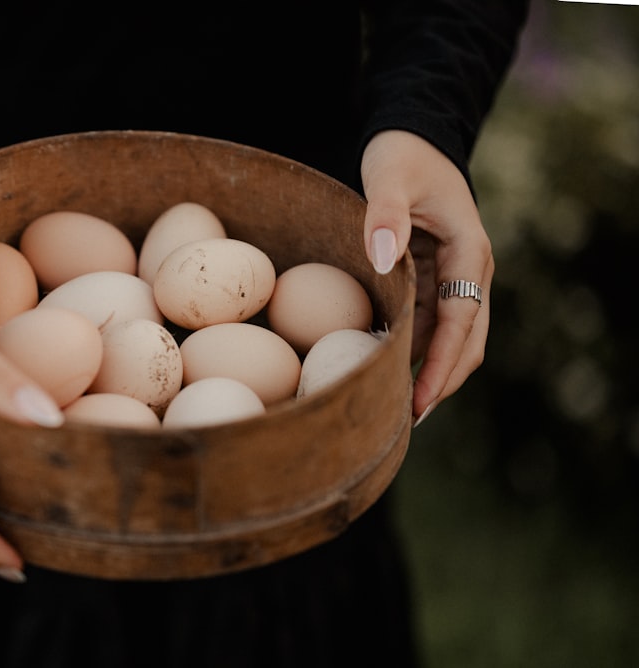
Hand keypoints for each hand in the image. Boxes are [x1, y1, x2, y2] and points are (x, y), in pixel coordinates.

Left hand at [360, 130, 492, 424]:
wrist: (412, 140)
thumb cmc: (402, 156)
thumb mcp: (389, 176)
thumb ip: (383, 214)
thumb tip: (382, 261)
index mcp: (470, 252)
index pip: (461, 320)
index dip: (443, 364)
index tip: (422, 400)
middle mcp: (469, 272)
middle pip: (466, 340)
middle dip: (441, 381)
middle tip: (405, 420)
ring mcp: (453, 279)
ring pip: (448, 338)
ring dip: (426, 371)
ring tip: (391, 407)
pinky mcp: (434, 280)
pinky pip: (427, 324)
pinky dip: (412, 350)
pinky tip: (383, 370)